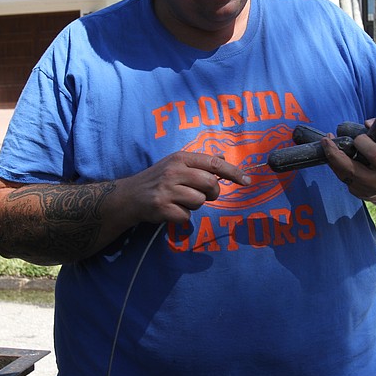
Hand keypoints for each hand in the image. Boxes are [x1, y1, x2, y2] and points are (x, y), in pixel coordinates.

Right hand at [117, 151, 250, 225]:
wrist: (129, 196)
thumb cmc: (158, 179)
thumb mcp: (176, 164)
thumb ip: (200, 163)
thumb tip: (224, 159)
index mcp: (180, 158)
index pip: (214, 163)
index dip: (233, 172)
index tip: (247, 180)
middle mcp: (174, 171)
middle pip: (210, 183)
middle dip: (212, 193)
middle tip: (203, 195)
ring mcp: (167, 189)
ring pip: (199, 201)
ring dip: (194, 205)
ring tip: (180, 201)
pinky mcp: (162, 207)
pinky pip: (186, 216)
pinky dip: (182, 217)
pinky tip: (171, 210)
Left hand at [320, 129, 375, 204]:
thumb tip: (367, 123)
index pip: (375, 155)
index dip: (365, 143)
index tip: (359, 137)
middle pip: (350, 169)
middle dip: (335, 153)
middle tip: (326, 139)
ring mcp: (365, 190)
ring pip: (342, 173)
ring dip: (332, 157)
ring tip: (327, 142)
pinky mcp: (356, 192)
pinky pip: (342, 176)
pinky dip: (336, 164)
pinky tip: (334, 153)